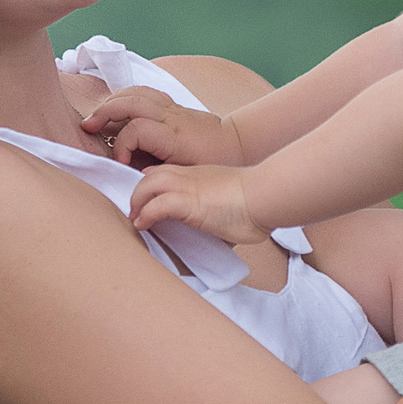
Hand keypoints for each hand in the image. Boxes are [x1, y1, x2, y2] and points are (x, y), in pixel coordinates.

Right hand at [83, 87, 242, 169]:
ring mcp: (172, 108)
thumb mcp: (189, 174)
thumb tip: (137, 174)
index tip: (121, 164)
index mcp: (174, 136)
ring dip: (112, 101)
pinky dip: (127, 96)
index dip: (122, 146)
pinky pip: (145, 92)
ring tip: (97, 116)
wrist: (237, 144)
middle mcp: (171, 117)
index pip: (136, 130)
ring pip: (136, 92)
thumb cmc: (214, 162)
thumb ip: (161, 174)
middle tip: (88, 127)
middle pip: (131, 102)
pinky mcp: (173, 105)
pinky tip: (117, 106)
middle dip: (105, 112)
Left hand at [129, 164, 272, 244]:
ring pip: (147, 185)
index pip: (166, 172)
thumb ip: (220, 211)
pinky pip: (156, 205)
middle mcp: (190, 177)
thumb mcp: (232, 201)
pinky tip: (142, 225)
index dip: (152, 184)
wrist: (266, 195)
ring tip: (136, 218)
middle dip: (138, 192)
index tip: (148, 199)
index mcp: (200, 175)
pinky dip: (146, 214)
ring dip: (137, 201)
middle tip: (136, 211)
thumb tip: (223, 231)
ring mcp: (187, 187)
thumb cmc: (257, 203)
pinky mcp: (188, 202)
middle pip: (151, 176)